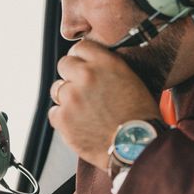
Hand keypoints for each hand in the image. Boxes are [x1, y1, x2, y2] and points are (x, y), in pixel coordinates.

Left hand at [49, 39, 160, 169]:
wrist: (137, 146)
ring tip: (85, 112)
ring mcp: (72, 97)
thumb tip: (92, 66)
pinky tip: (81, 124)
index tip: (82, 66)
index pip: (81, 47)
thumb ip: (108, 69)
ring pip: (57, 89)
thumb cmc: (139, 117)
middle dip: (72, 76)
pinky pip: (54, 112)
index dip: (81, 58)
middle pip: (64, 65)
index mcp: (106, 63)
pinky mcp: (63, 118)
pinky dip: (64, 119)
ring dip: (67, 98)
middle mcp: (86, 76)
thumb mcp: (131, 81)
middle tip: (83, 91)